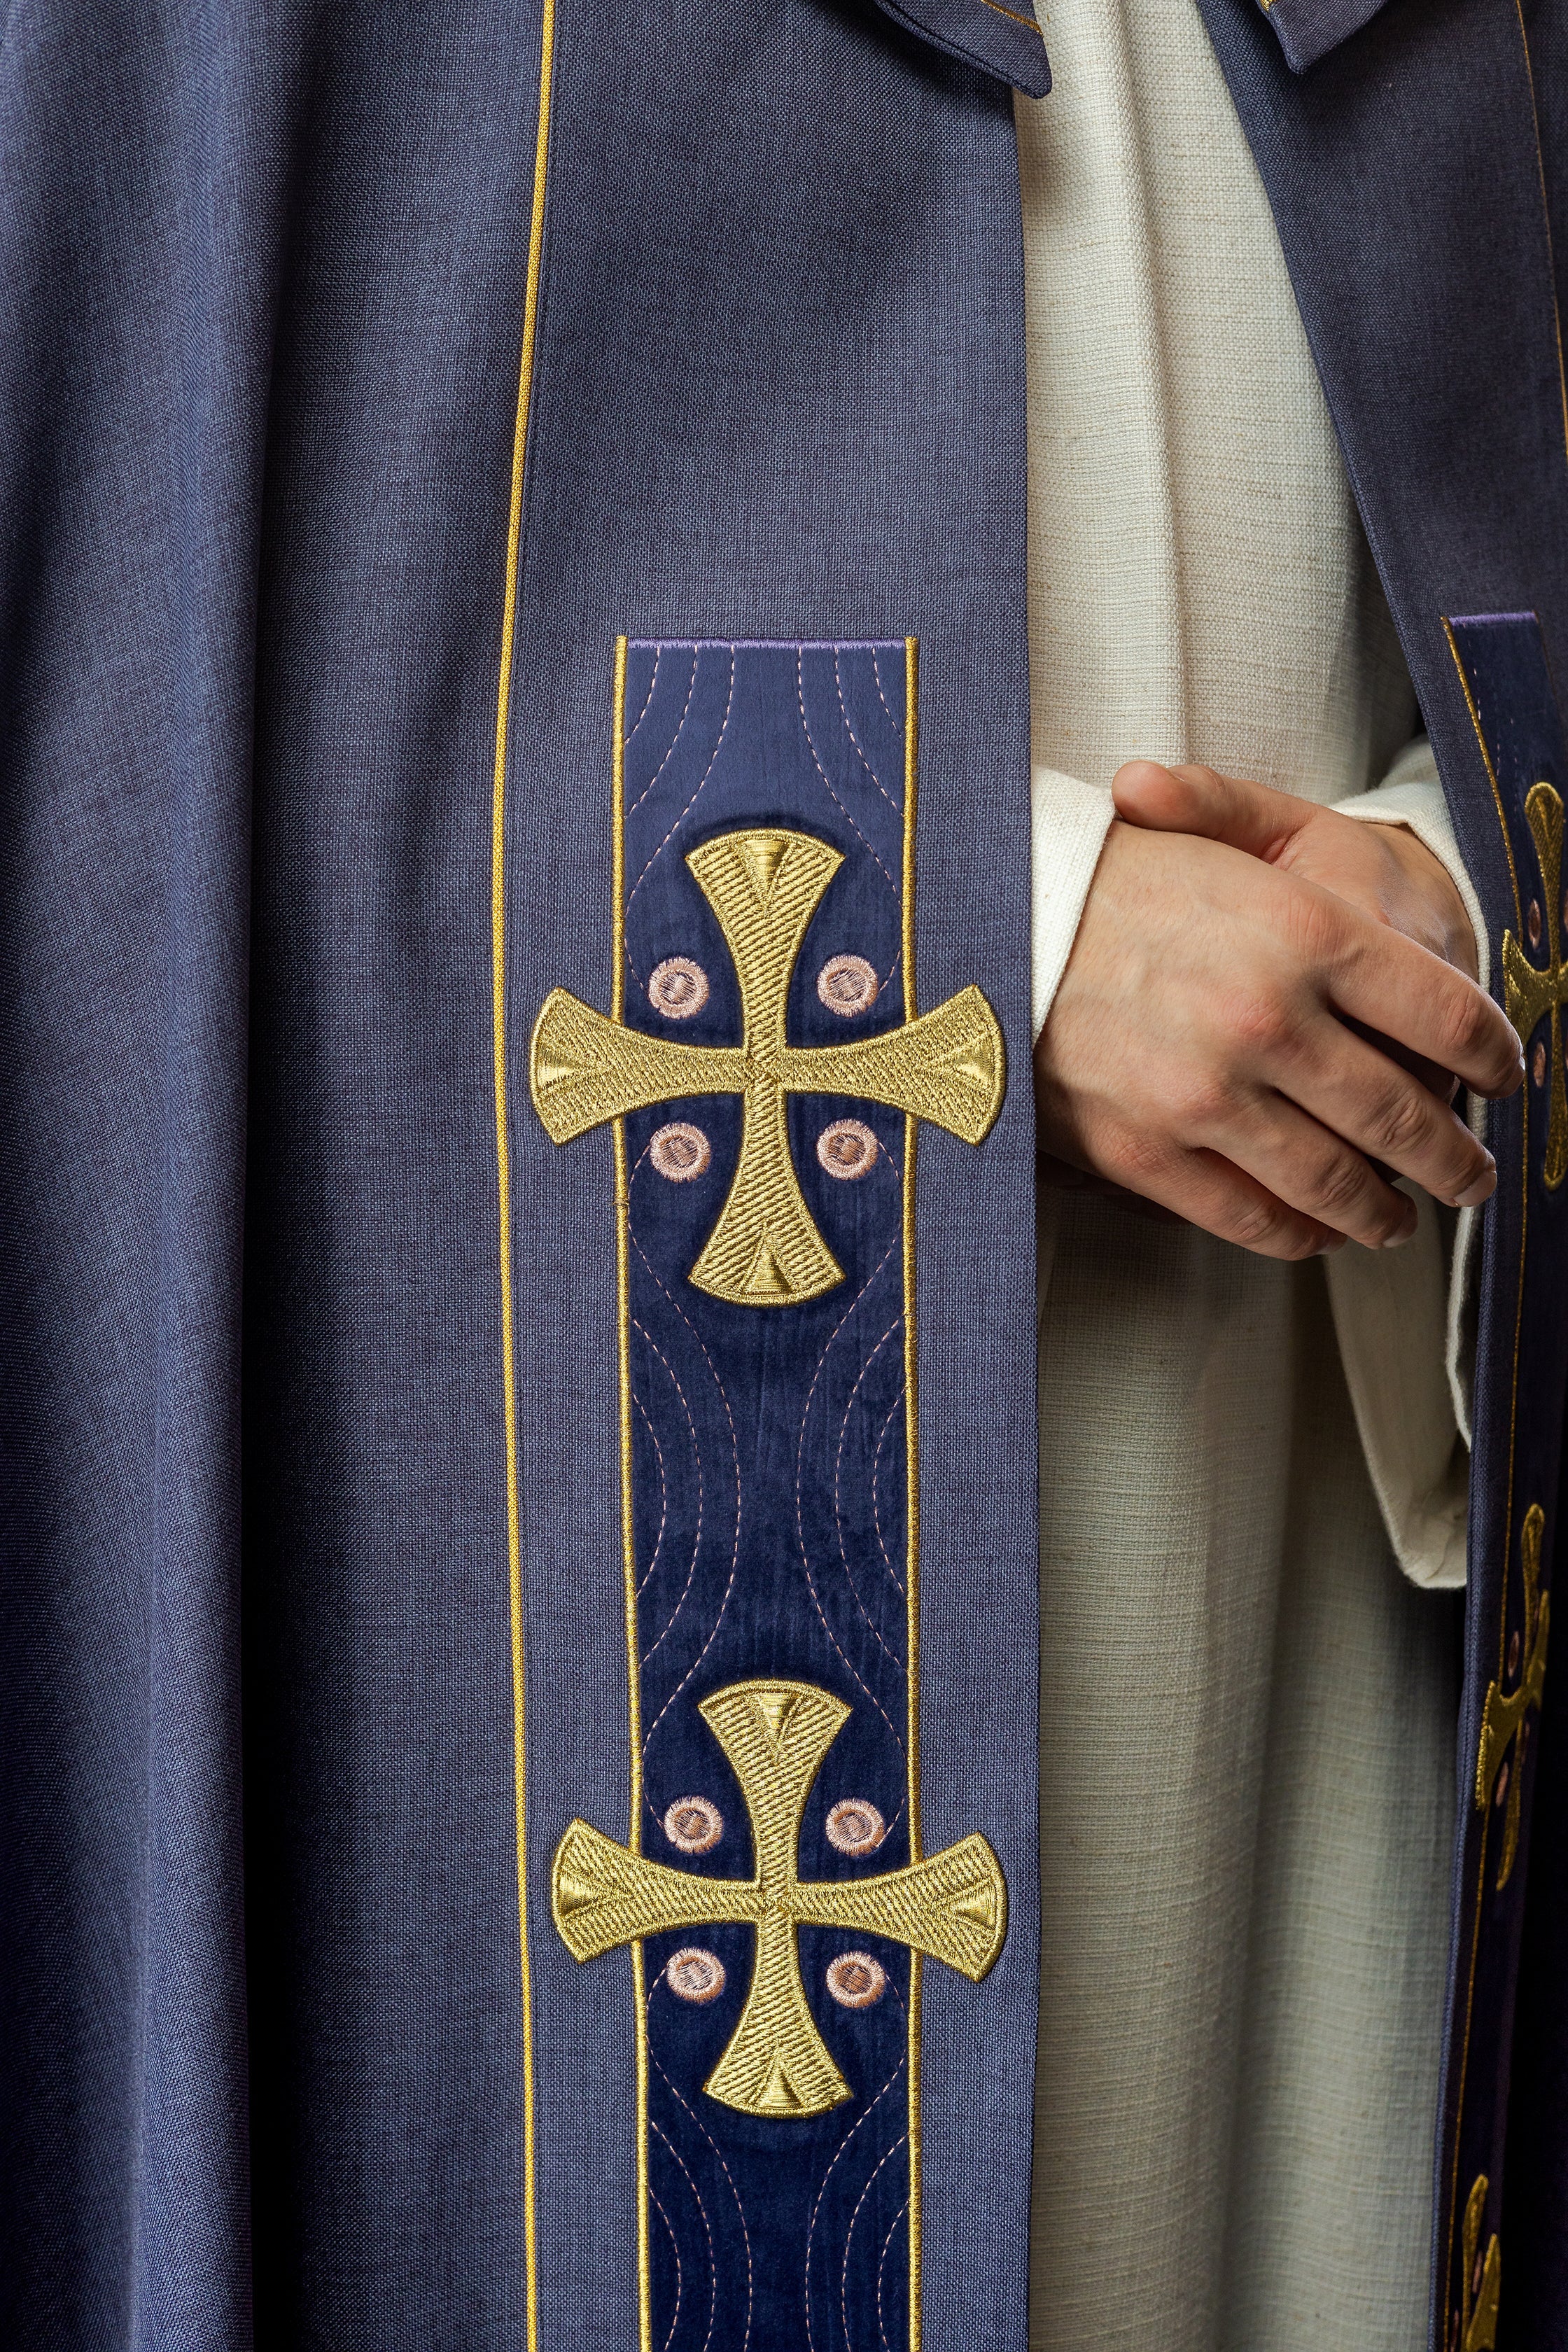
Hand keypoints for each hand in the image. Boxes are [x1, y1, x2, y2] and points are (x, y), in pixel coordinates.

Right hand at [1033, 764, 1523, 1259]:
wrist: (983, 922)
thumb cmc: (1111, 878)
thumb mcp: (1225, 837)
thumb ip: (1329, 876)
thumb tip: (1411, 959)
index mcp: (1305, 929)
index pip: (1449, 1015)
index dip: (1494, 1056)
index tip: (1503, 1077)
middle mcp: (1268, 1017)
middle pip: (1405, 1117)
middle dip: (1456, 1161)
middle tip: (1475, 1177)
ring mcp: (1206, 1094)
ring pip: (1338, 1184)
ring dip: (1386, 1213)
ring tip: (1403, 1220)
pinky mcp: (1148, 1152)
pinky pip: (1254, 1218)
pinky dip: (1301, 1235)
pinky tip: (1319, 1232)